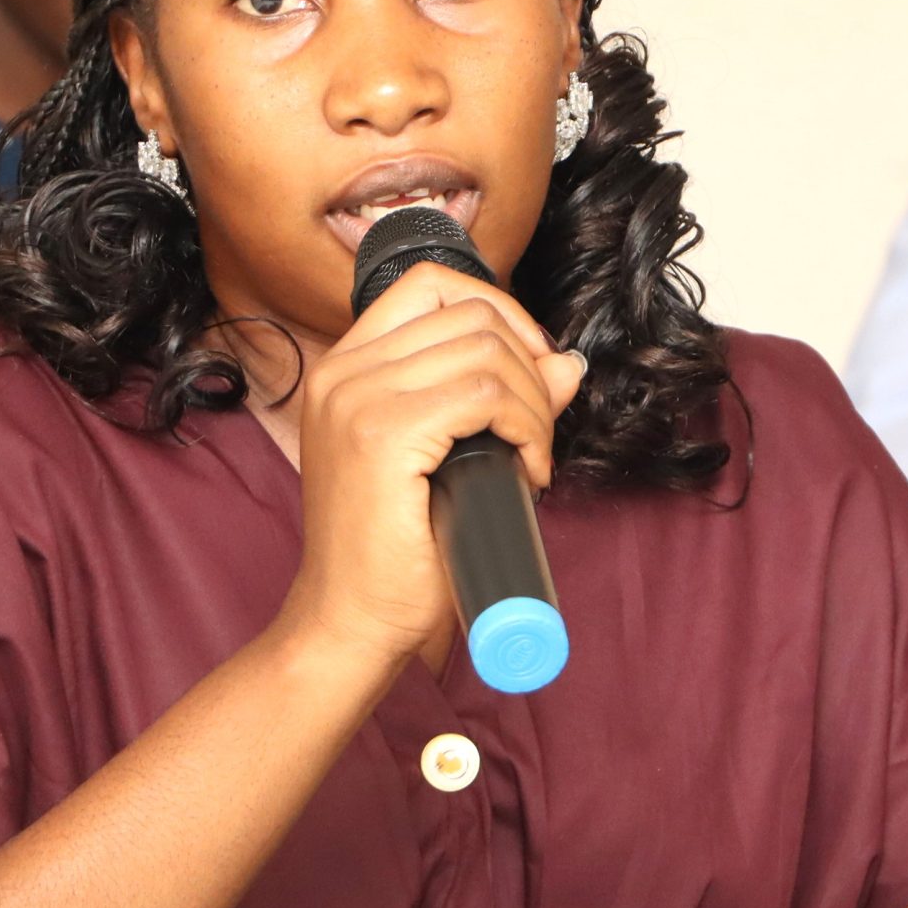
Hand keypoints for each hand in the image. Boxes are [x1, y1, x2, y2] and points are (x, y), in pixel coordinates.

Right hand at [281, 262, 584, 669]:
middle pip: (473, 313)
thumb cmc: (395, 552)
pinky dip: (528, 427)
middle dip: (531, 365)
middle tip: (537, 432)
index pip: (431, 284)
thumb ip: (495, 400)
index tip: (528, 370)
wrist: (350, 623)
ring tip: (530, 458)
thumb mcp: (445, 457)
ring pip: (488, 350)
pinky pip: (486, 393)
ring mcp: (357, 399)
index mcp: (345, 368)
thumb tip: (566, 363)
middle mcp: (342, 372)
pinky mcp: (382, 435)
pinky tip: (526, 471)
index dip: (499, 313)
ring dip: (534, 404)